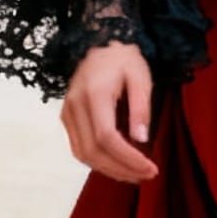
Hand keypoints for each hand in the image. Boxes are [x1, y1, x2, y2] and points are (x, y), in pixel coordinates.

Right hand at [61, 41, 159, 181]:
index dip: (128, 158)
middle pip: (92, 151)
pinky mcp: (66, 117)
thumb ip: (141, 108)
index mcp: (94, 95)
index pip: (107, 138)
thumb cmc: (124, 59)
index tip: (150, 168)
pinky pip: (79, 147)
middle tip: (146, 175)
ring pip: (82, 154)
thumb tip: (141, 140)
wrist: (99, 42)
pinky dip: (98, 161)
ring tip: (134, 174)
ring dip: (108, 169)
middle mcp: (75, 106)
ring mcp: (67, 113)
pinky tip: (117, 164)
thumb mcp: (141, 78)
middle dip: (120, 169)